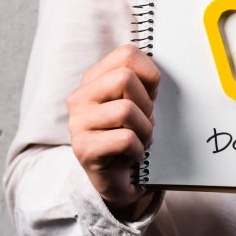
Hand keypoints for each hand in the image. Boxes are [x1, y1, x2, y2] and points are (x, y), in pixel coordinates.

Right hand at [67, 44, 160, 219]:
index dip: (149, 75)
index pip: (126, 54)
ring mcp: (78, 123)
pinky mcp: (84, 149)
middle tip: (144, 123)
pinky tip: (132, 156)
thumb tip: (156, 69)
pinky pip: (125, 139)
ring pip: (126, 110)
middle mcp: (80, 97)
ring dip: (144, 130)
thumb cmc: (130, 136)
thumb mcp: (139, 104)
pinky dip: (139, 149)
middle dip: (146, 104)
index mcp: (94, 80)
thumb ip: (143, 83)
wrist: (118, 180)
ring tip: (139, 141)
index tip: (151, 96)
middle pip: (125, 78)